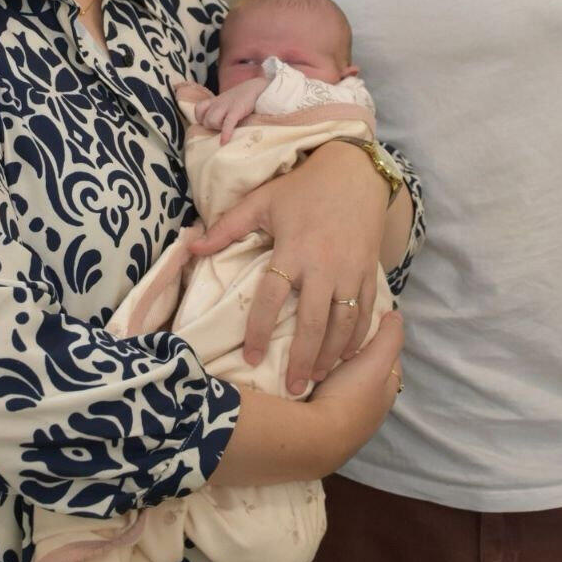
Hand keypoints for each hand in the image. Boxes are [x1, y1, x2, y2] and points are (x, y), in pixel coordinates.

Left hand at [189, 140, 401, 392]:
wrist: (354, 172)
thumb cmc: (303, 188)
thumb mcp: (262, 201)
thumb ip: (227, 227)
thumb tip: (191, 246)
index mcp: (294, 249)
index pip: (272, 297)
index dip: (259, 329)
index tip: (251, 356)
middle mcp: (324, 265)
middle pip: (314, 322)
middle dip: (303, 359)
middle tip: (293, 389)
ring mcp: (350, 271)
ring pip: (343, 323)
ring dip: (331, 355)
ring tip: (317, 378)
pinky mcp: (369, 271)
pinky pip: (365, 312)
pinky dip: (357, 337)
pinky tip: (345, 356)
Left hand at [194, 77, 269, 143]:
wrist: (255, 88)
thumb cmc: (241, 98)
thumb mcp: (226, 101)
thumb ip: (220, 110)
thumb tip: (215, 125)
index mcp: (215, 101)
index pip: (198, 109)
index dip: (201, 118)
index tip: (209, 123)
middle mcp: (218, 103)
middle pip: (205, 119)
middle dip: (212, 126)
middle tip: (222, 126)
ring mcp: (226, 106)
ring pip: (211, 121)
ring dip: (218, 128)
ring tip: (227, 128)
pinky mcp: (236, 110)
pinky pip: (227, 124)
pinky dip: (225, 134)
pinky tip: (224, 142)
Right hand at [308, 310, 404, 463]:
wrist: (315, 436)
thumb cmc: (351, 397)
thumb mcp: (377, 362)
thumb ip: (390, 338)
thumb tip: (396, 315)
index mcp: (386, 389)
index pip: (387, 353)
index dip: (378, 332)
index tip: (361, 314)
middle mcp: (370, 403)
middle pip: (364, 366)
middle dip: (353, 348)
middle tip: (335, 326)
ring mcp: (345, 411)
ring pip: (343, 378)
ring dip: (333, 363)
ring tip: (317, 341)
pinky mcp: (323, 415)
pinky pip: (323, 387)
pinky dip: (318, 375)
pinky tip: (307, 364)